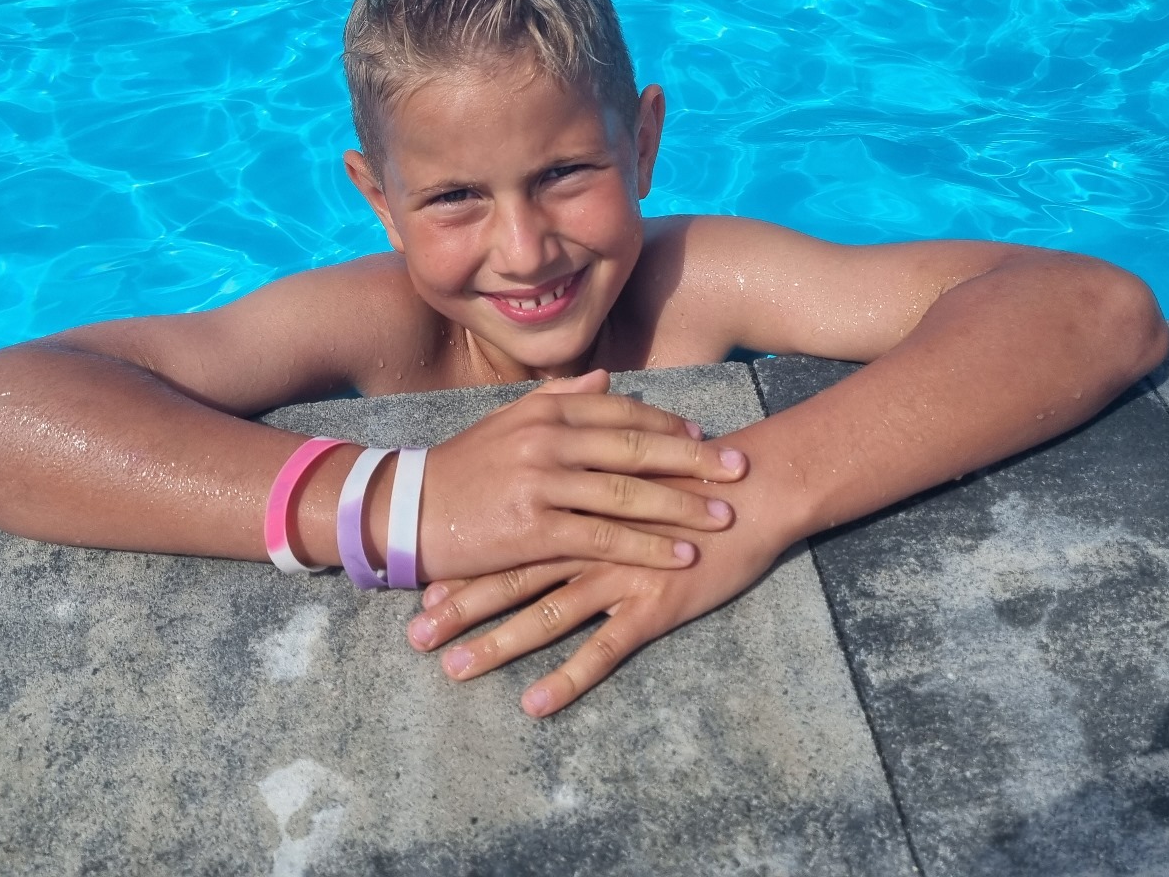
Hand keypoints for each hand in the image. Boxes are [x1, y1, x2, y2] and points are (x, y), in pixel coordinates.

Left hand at [405, 461, 789, 715]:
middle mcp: (587, 540)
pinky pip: (603, 648)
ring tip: (455, 670)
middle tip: (415, 637)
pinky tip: (534, 705)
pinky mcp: (652, 605)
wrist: (753, 491)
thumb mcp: (634, 463)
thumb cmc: (693, 478)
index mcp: (576, 503)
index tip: (420, 588)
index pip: (510, 537)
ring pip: (545, 613)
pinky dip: (568, 678)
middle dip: (460, 608)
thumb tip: (556, 471)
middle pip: (511, 576)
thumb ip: (590, 464)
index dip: (465, 564)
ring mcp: (617, 574)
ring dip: (497, 645)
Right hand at [413, 369, 748, 581]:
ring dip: (681, 506)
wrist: (405, 511)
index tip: (706, 434)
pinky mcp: (534, 529)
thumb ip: (558, 396)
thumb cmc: (461, 469)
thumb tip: (606, 377)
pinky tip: (680, 557)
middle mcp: (547, 439)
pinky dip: (647, 548)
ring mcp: (541, 483)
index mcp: (544, 410)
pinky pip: (604, 539)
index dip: (668, 423)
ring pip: (627, 494)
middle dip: (693, 458)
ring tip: (723, 515)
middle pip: (636, 447)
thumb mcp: (507, 422)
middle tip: (739, 467)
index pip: (620, 411)